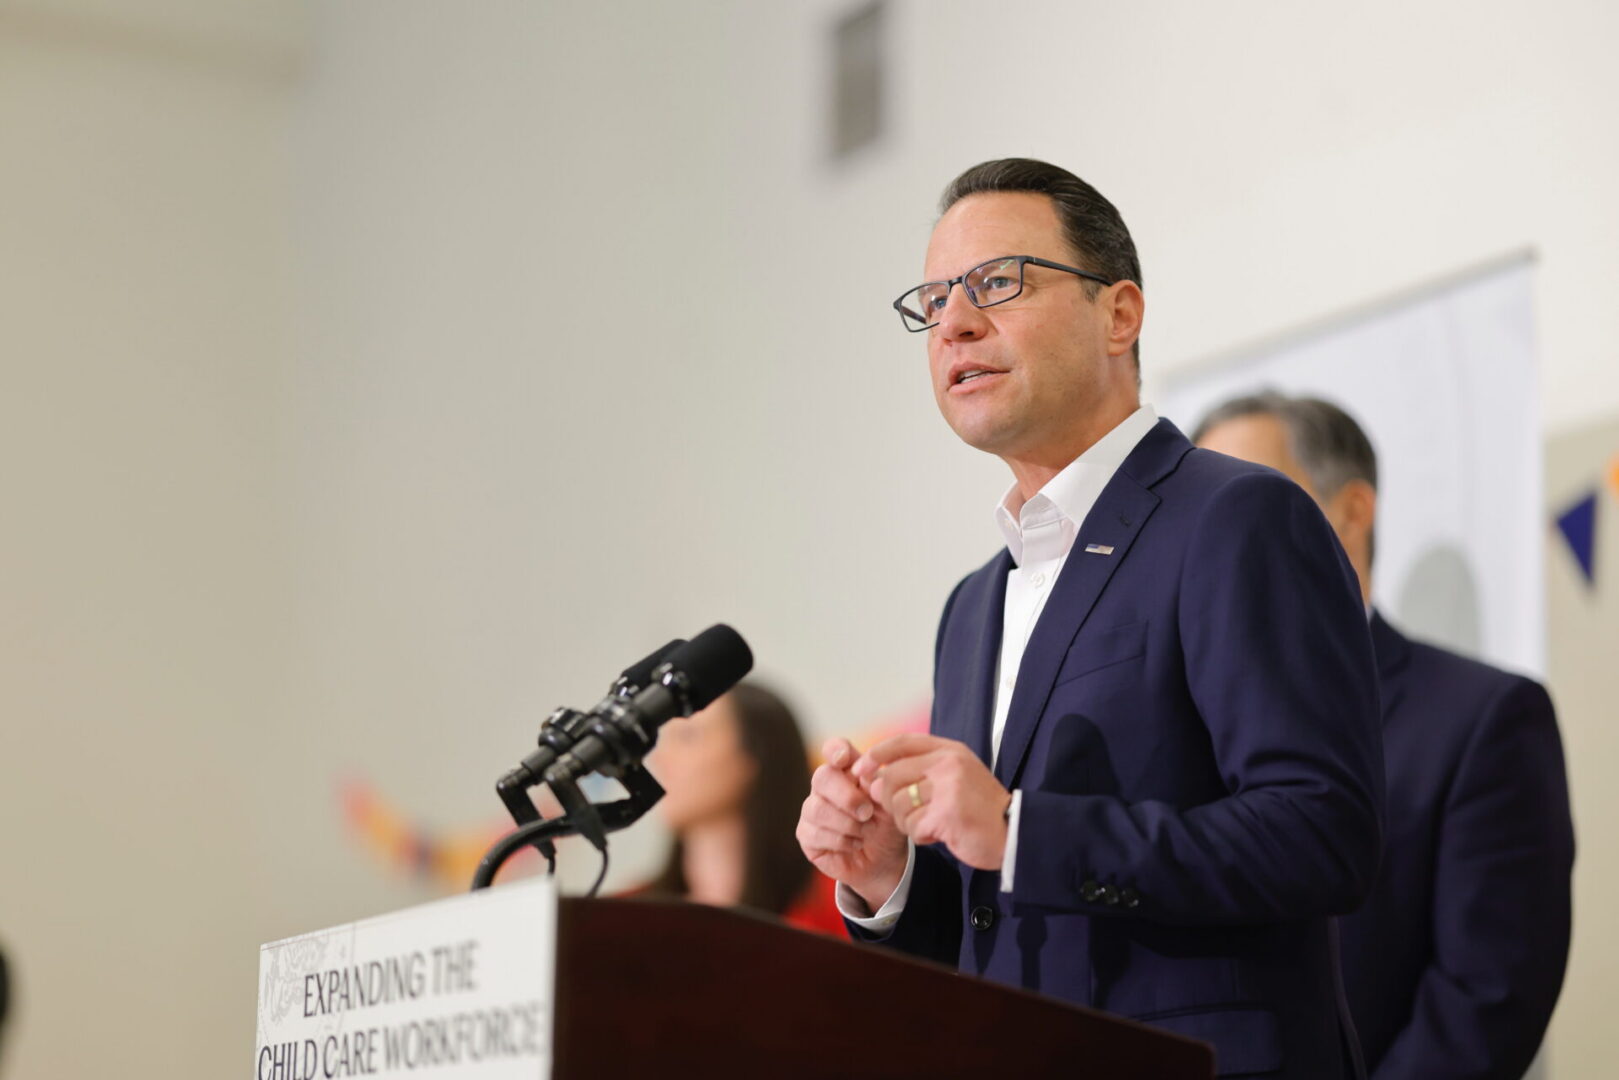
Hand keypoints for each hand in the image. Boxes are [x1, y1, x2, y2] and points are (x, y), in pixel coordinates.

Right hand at [796, 738, 909, 910]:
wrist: (886, 859)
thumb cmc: (887, 824)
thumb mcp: (890, 803)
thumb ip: (878, 785)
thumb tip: (867, 773)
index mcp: (847, 770)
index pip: (834, 749)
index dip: (835, 750)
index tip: (843, 759)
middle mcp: (825, 785)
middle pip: (822, 777)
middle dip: (847, 797)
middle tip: (868, 812)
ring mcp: (812, 809)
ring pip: (818, 809)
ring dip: (848, 824)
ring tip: (868, 831)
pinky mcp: (806, 834)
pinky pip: (816, 834)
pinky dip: (841, 841)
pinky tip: (855, 844)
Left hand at [854, 733, 1011, 870]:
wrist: (1013, 833)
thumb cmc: (980, 808)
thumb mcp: (956, 776)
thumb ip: (920, 771)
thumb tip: (873, 780)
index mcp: (950, 750)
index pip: (902, 742)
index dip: (877, 754)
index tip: (861, 769)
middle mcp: (949, 764)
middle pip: (891, 776)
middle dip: (889, 800)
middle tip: (906, 813)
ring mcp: (949, 788)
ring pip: (899, 804)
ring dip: (907, 821)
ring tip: (928, 824)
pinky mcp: (947, 814)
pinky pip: (913, 827)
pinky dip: (921, 835)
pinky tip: (939, 834)